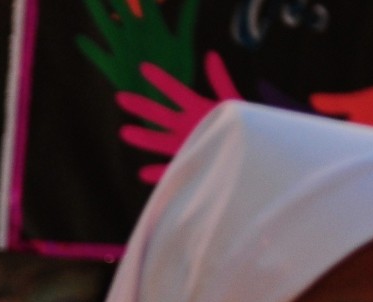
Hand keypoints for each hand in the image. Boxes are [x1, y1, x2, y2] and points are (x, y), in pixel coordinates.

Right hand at [117, 52, 240, 184]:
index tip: (143, 67)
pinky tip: (143, 173)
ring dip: (144, 138)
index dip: (161, 81)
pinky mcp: (192, 166)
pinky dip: (159, 173)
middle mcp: (187, 127)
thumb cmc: (242, 125)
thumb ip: (220, 82)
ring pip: (161, 142)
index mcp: (196, 109)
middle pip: (160, 116)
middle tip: (121, 97)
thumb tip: (211, 56)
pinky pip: (173, 170)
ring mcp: (187, 146)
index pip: (175, 92)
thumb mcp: (232, 101)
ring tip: (125, 132)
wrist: (251, 152)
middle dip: (142, 107)